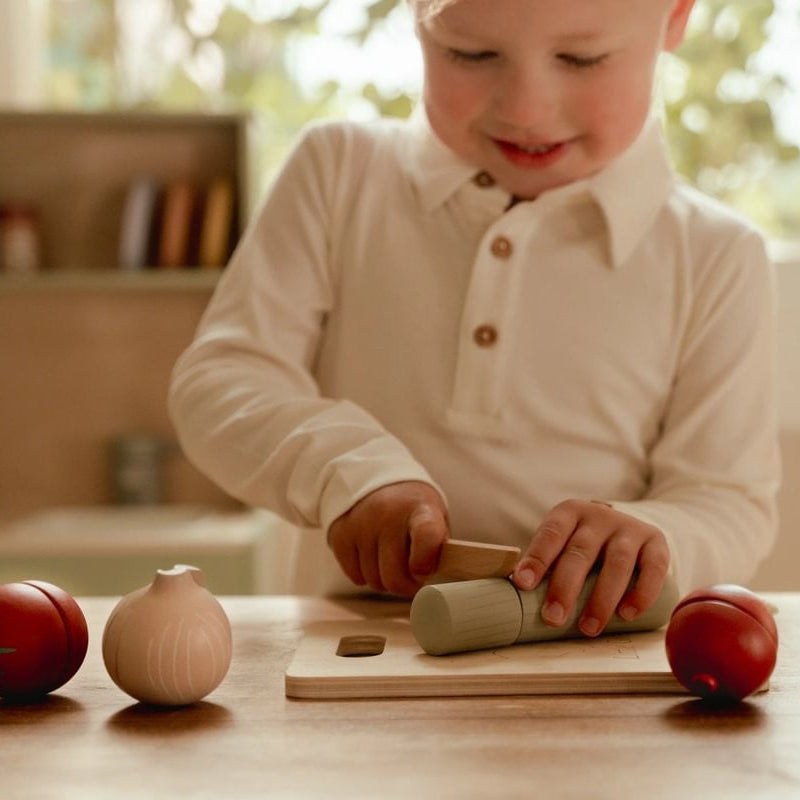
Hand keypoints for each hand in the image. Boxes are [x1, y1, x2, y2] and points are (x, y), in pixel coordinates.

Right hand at [327, 481, 448, 596]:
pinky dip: (366, 575)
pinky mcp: (340, 535)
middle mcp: (387, 515)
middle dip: (406, 585)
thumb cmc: (412, 508)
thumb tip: (429, 578)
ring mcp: (361, 525)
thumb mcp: (435, 516)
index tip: (423, 572)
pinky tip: (372, 556)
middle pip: (395, 576)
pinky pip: (356, 577)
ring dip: (385, 580)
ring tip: (391, 561)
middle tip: (412, 577)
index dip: (425, 562)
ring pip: (374, 581)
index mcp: (420, 509)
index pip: (426, 536)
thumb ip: (438, 547)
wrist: (375, 478)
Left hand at [511, 499, 668, 636]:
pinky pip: (653, 568)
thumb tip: (516, 592)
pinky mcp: (656, 542)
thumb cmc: (584, 543)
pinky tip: (627, 615)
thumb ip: (547, 562)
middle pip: (581, 551)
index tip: (522, 584)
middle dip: (566, 587)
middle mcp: (599, 515)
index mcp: (569, 512)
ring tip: (588, 628)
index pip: (550, 534)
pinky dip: (641, 593)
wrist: (630, 524)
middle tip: (553, 619)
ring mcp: (629, 527)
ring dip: (602, 598)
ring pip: (617, 562)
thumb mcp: (564, 541)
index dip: (537, 559)